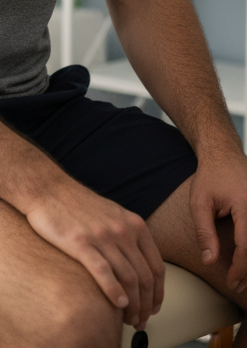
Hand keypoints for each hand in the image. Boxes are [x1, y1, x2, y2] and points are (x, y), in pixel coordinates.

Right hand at [25, 180, 164, 329]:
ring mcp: (101, 236)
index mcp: (133, 224)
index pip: (157, 267)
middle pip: (144, 278)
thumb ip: (128, 236)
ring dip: (132, 305)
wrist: (46, 188)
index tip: (152, 308)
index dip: (158, 294)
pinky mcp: (80, 242)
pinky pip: (104, 272)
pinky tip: (117, 304)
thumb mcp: (112, 214)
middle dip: (146, 305)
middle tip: (140, 321)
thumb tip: (137, 266)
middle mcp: (122, 230)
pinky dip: (114, 291)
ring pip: (128, 279)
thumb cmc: (76, 203)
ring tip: (129, 319)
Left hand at [189, 142, 246, 291]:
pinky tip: (246, 261)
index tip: (231, 282)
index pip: (246, 246)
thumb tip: (209, 261)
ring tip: (243, 279)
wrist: (224, 155)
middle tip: (237, 286)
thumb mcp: (199, 202)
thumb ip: (204, 232)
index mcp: (245, 206)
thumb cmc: (210, 177)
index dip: (240, 268)